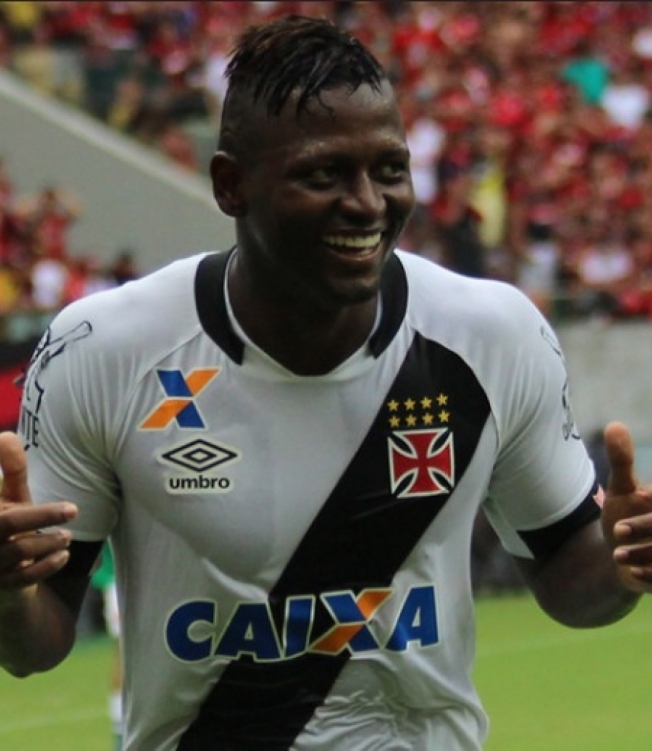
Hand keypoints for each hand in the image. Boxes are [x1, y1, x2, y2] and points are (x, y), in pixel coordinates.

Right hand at [0, 432, 76, 590]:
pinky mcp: (0, 587)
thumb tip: (8, 436)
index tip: (54, 494)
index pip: (4, 514)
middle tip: (74, 509)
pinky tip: (63, 555)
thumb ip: (11, 469)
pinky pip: (23, 578)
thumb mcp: (8, 497)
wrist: (0, 572)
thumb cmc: (6, 523)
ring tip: (67, 535)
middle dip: (42, 515)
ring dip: (48, 542)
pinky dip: (47, 566)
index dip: (25, 497)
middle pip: (7, 524)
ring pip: (18, 552)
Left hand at [601, 422, 651, 591]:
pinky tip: (630, 574)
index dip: (651, 506)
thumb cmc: (626, 516)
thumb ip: (622, 460)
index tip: (636, 500)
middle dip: (645, 528)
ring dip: (644, 554)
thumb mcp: (622, 489)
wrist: (622, 556)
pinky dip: (649, 577)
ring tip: (617, 554)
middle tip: (617, 531)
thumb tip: (614, 425)